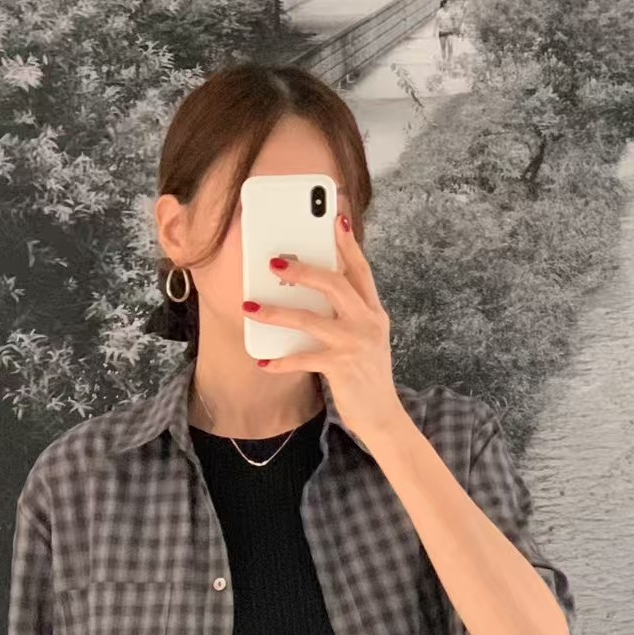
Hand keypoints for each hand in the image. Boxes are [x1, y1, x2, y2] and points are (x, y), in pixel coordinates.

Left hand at [243, 216, 400, 435]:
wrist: (382, 415)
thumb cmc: (366, 375)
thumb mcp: (364, 339)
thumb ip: (347, 315)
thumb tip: (312, 295)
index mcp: (374, 312)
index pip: (360, 270)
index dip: (347, 244)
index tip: (334, 219)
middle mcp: (367, 322)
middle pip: (334, 284)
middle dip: (302, 270)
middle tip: (274, 263)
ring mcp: (355, 344)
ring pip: (311, 319)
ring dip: (277, 312)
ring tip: (251, 307)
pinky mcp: (342, 367)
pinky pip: (304, 358)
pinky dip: (281, 361)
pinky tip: (263, 363)